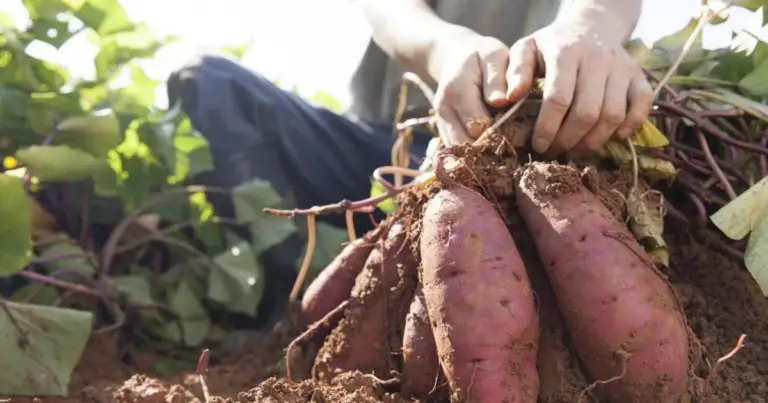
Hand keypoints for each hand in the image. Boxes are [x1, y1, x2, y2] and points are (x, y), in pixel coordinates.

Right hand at [431, 32, 515, 145]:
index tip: (519, 131)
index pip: (478, 125)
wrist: (456, 58)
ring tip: (501, 148)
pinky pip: (457, 151)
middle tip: (512, 144)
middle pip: (467, 144)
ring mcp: (440, 122)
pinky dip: (474, 153)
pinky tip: (490, 147)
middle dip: (490, 147)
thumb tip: (500, 101)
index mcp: (456, 90)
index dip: (500, 131)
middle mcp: (443, 109)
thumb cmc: (482, 56)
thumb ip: (497, 78)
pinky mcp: (443, 130)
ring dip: (481, 154)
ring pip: (460, 152)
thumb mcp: (494, 55)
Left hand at [506, 21, 652, 154]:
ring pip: (613, 115)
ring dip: (593, 141)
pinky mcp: (638, 76)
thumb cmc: (552, 45)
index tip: (538, 145)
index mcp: (566, 53)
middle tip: (555, 151)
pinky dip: (630, 126)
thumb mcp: (526, 50)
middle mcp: (598, 59)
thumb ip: (514, 72)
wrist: (591, 27)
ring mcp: (622, 68)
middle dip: (568, 140)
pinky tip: (612, 137)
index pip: (558, 98)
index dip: (548, 128)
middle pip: (587, 112)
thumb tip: (508, 98)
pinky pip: (642, 106)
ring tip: (575, 149)